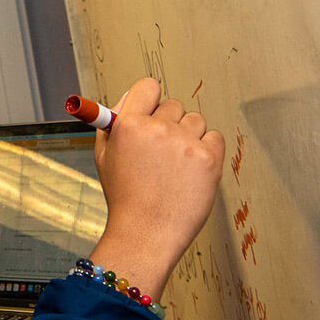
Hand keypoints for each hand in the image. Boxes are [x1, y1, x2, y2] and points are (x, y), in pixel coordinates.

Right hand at [88, 78, 224, 299]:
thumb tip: (129, 99)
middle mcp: (157, 129)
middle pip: (173, 105)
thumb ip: (112, 124)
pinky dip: (206, 149)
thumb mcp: (104, 156)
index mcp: (128, 125)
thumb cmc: (125, 198)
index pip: (148, 86)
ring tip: (176, 164)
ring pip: (196, 120)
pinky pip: (215, 137)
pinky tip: (191, 169)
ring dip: (188, 135)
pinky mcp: (209, 159)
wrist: (146, 233)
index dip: (150, 98)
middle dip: (168, 123)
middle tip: (161, 150)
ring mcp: (185, 143)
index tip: (150, 111)